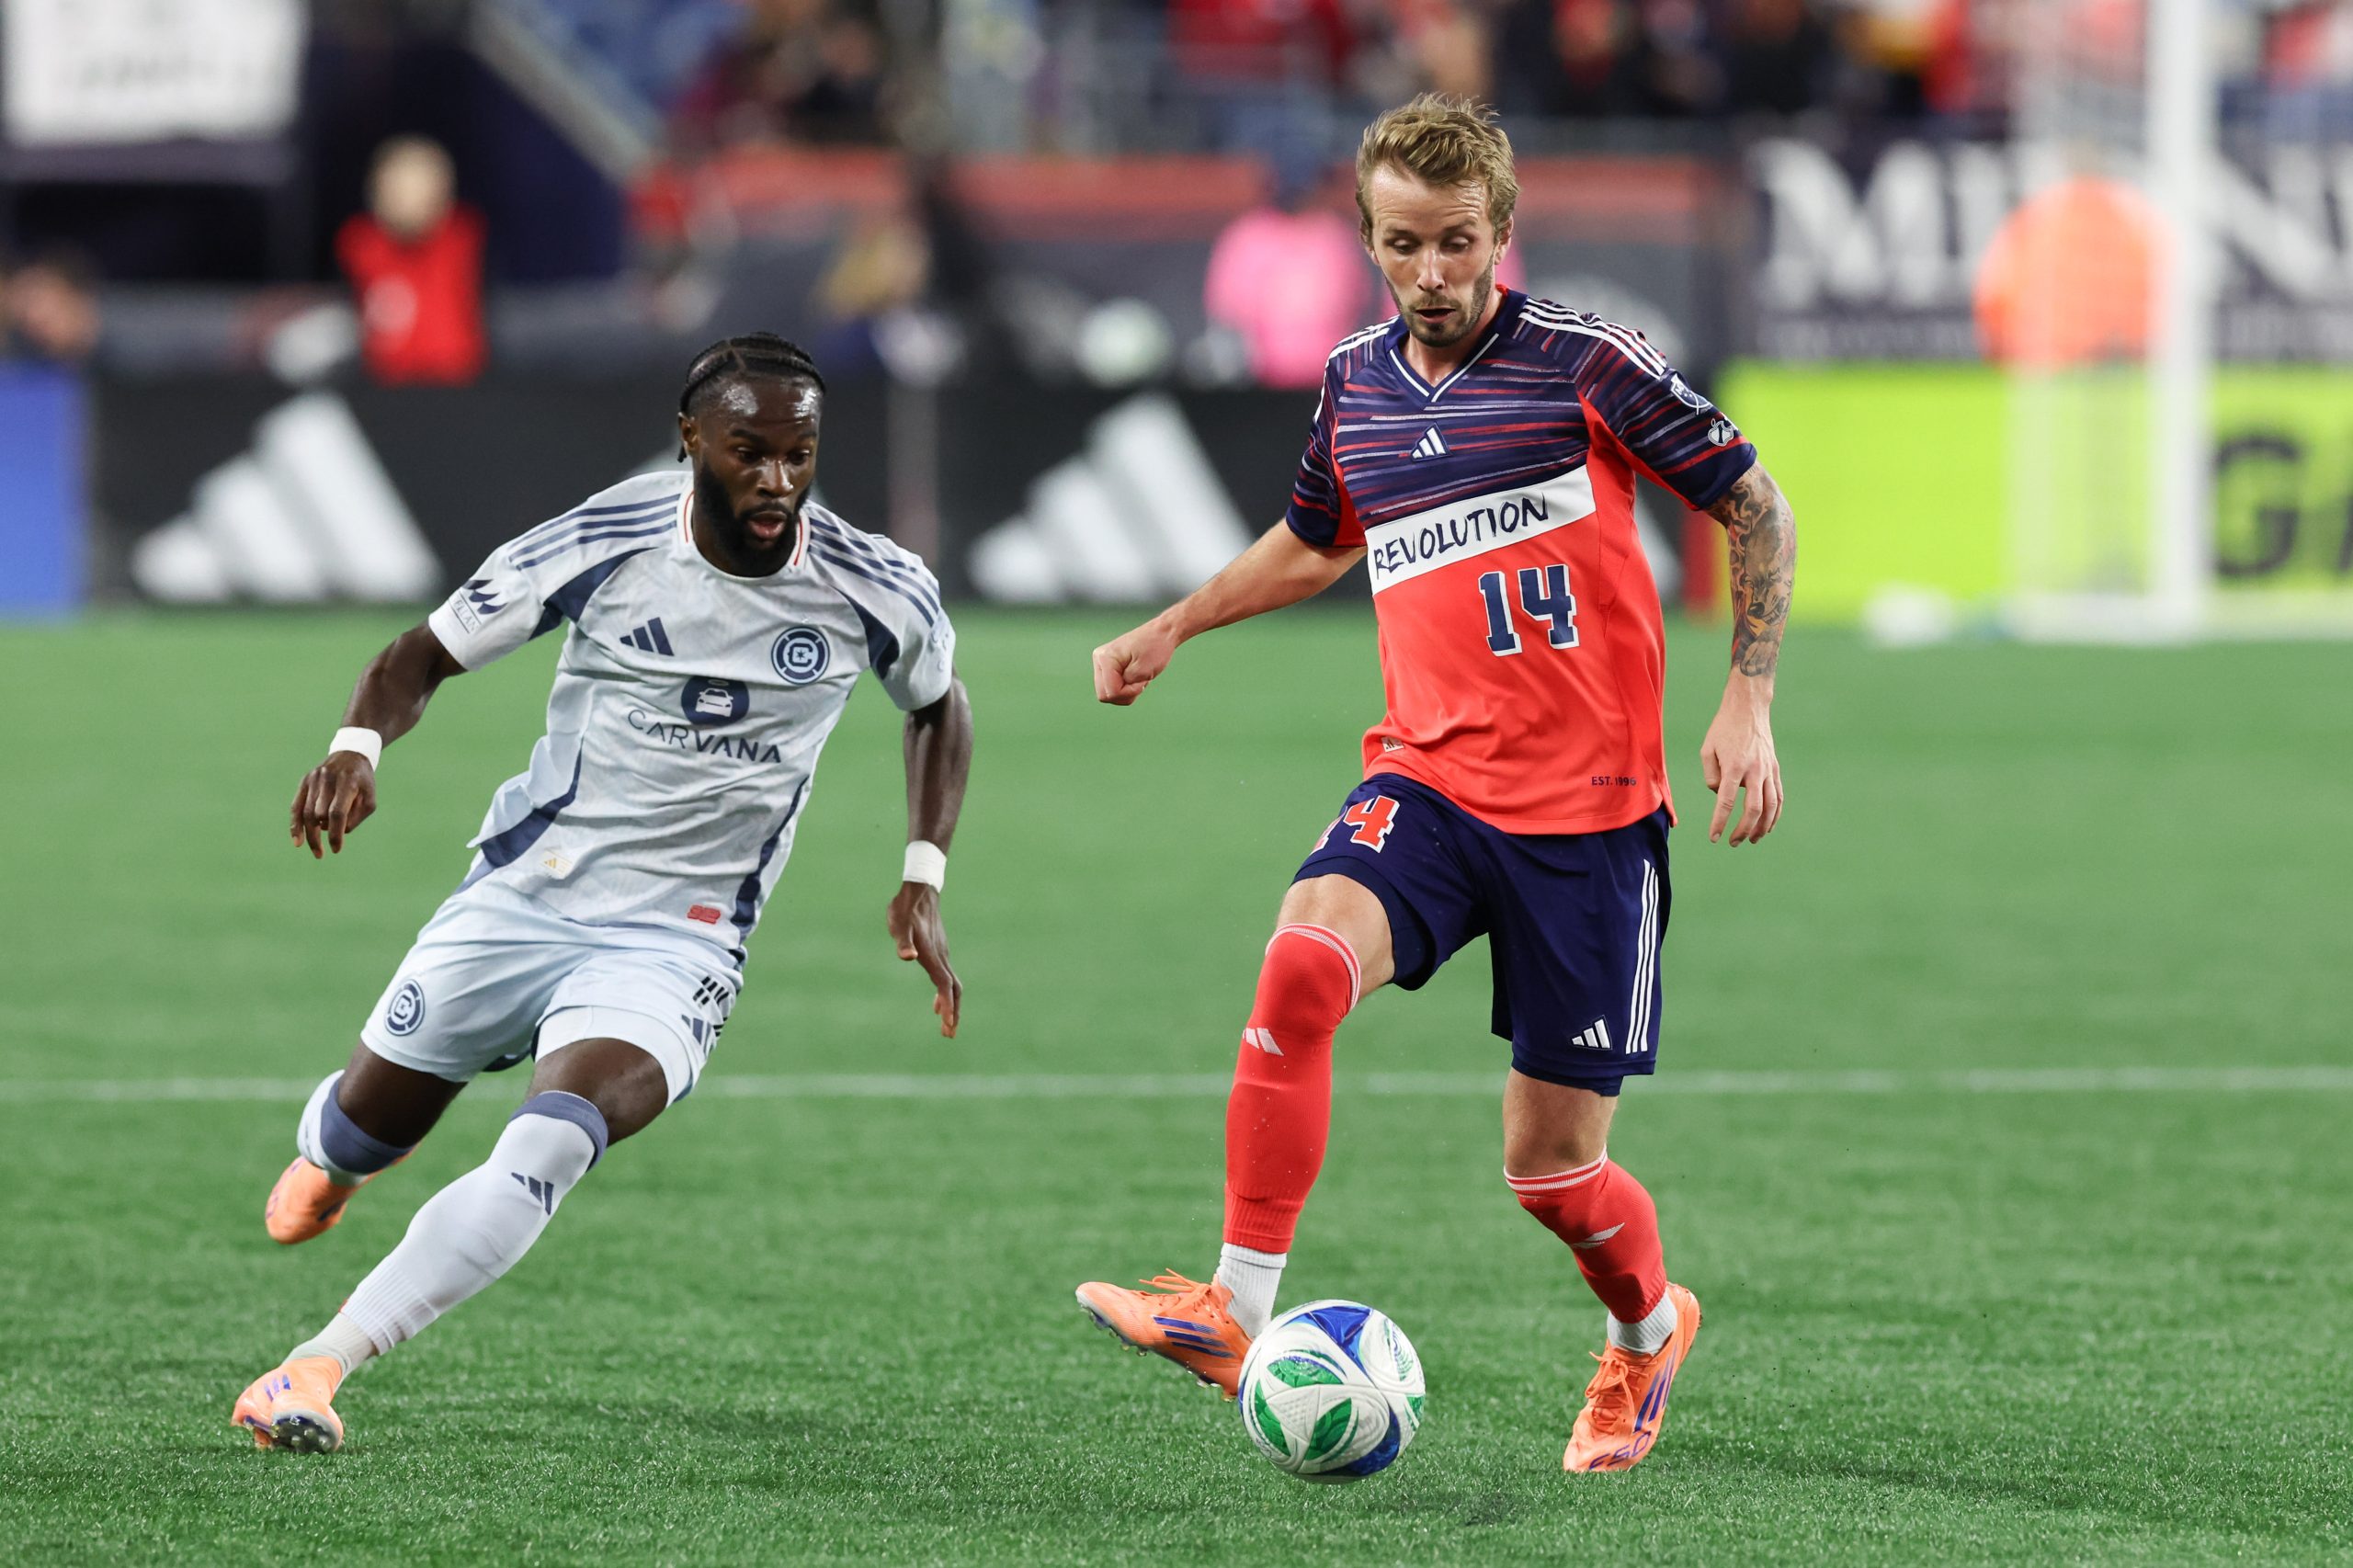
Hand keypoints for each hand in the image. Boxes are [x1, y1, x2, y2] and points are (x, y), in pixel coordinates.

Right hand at [289, 751, 377, 857]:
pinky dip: (295, 825)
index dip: (335, 833)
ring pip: (306, 812)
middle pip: (319, 814)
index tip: (336, 850)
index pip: (337, 813)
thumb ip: (356, 817)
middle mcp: (327, 778)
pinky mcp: (304, 781)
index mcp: (347, 782)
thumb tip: (338, 831)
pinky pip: (295, 806)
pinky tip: (297, 842)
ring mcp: (313, 779)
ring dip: (310, 835)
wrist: (350, 755)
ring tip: (317, 852)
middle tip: (326, 850)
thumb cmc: (363, 781)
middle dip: (323, 833)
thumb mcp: (369, 799)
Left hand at [887, 881, 960, 1037]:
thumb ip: (903, 942)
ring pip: (952, 986)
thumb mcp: (898, 925)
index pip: (945, 985)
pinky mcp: (940, 952)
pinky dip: (945, 994)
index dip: (948, 1005)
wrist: (921, 891)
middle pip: (953, 991)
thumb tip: (908, 957)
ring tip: (946, 1025)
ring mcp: (943, 955)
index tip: (948, 1024)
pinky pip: (947, 979)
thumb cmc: (906, 909)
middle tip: (949, 1034)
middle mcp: (942, 958)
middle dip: (953, 1013)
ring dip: (951, 1006)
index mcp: (933, 956)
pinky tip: (937, 1003)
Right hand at [1092, 617, 1176, 704]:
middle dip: (1125, 694)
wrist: (1161, 633)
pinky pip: (1112, 688)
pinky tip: (1135, 677)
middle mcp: (1099, 659)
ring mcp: (1102, 663)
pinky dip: (1125, 688)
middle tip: (1140, 682)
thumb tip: (1112, 693)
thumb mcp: (1142, 672)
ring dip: (1126, 692)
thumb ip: (1124, 687)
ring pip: (1108, 693)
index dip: (1129, 692)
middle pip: (1104, 695)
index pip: (1110, 692)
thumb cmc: (1155, 648)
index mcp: (1105, 659)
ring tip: (1139, 678)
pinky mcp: (1108, 667)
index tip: (1142, 680)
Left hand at [1699, 680, 1782, 845]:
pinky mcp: (1775, 769)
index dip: (1720, 822)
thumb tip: (1719, 796)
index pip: (1726, 802)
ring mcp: (1768, 770)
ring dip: (1763, 827)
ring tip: (1753, 840)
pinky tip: (1768, 826)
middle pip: (1753, 809)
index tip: (1714, 837)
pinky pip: (1779, 796)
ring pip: (1771, 806)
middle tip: (1733, 842)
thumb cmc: (1723, 728)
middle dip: (1743, 830)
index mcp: (1734, 766)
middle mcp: (1754, 770)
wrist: (1749, 708)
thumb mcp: (1707, 750)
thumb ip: (1711, 777)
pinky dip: (1775, 814)